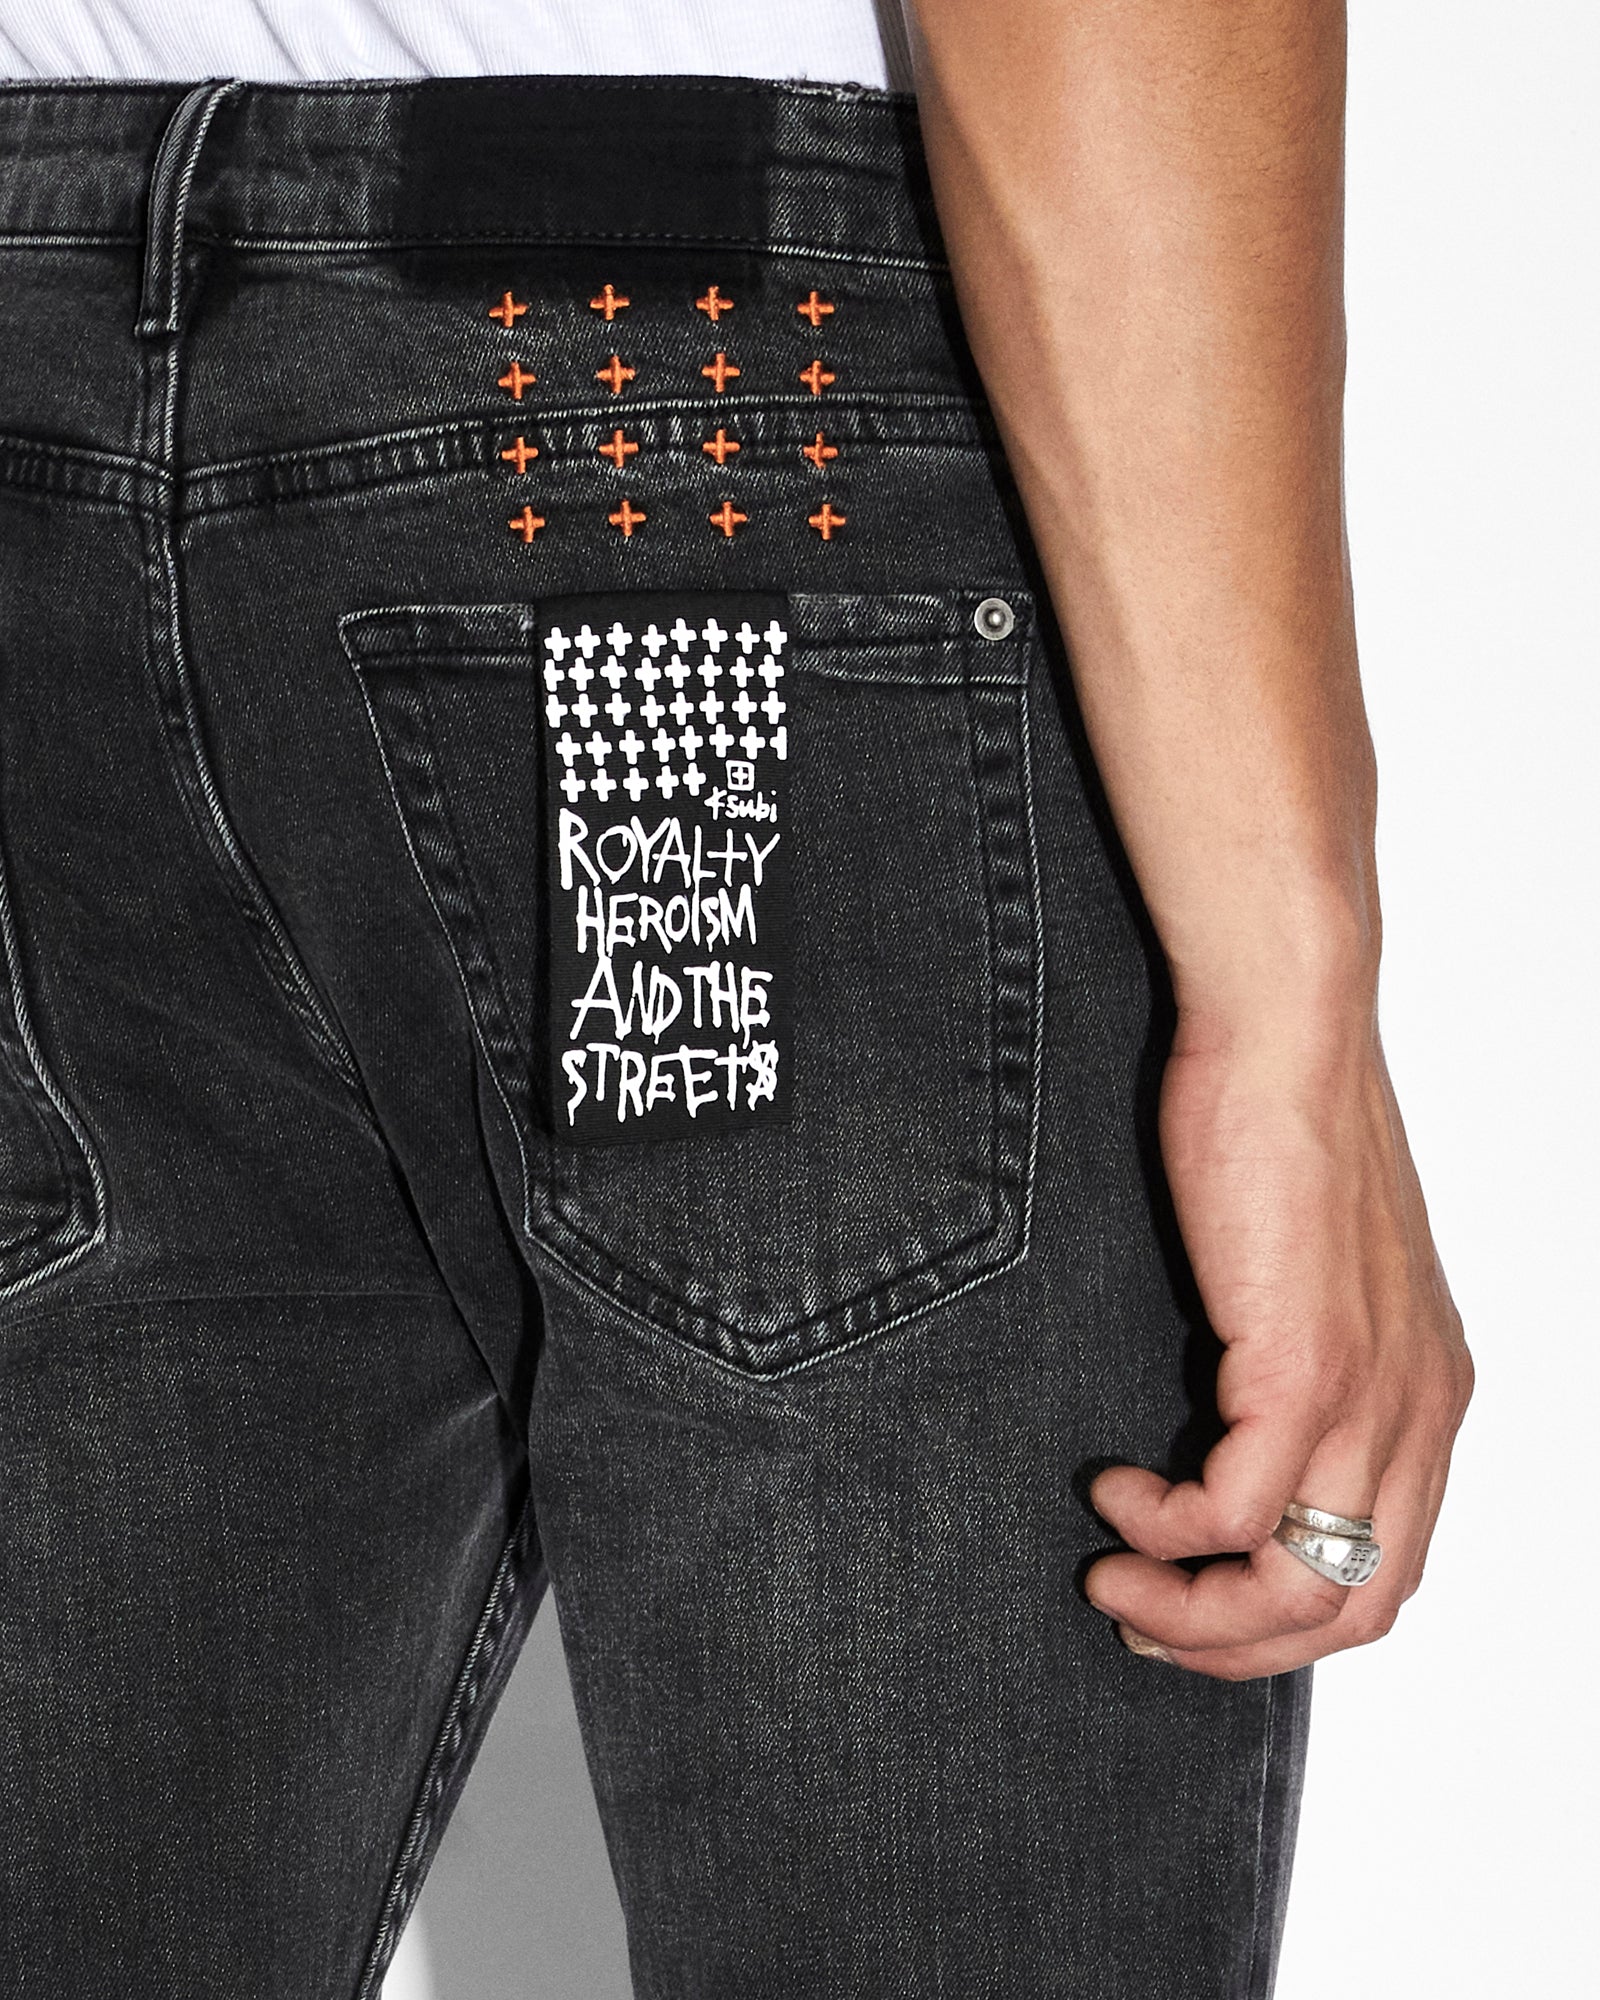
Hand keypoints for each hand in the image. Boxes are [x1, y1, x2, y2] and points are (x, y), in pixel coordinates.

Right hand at [1083, 1008, 1472, 1678]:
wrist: (1286, 1034)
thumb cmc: (1281, 1130)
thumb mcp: (1314, 1277)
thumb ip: (1303, 1365)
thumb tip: (1230, 1434)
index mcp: (1430, 1394)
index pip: (1386, 1575)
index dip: (1282, 1623)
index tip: (1190, 1605)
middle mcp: (1420, 1411)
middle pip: (1353, 1612)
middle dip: (1235, 1648)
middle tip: (1141, 1617)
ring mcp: (1370, 1394)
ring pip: (1301, 1589)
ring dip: (1193, 1613)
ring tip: (1114, 1575)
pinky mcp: (1303, 1362)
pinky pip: (1235, 1511)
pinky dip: (1165, 1529)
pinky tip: (1116, 1489)